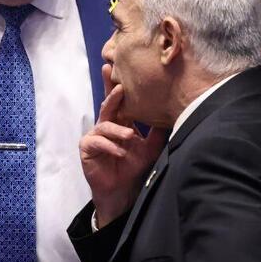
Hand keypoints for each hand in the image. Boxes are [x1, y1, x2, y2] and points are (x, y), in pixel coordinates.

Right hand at [80, 64, 166, 227]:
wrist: (122, 190)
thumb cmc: (133, 167)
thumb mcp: (150, 147)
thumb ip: (157, 131)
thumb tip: (173, 113)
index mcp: (120, 122)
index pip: (120, 102)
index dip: (118, 87)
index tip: (120, 71)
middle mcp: (106, 125)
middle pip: (108, 104)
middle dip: (110, 92)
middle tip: (118, 84)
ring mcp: (95, 135)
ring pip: (105, 124)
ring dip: (118, 130)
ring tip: (130, 137)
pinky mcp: (87, 148)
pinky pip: (98, 142)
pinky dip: (110, 146)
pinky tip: (120, 152)